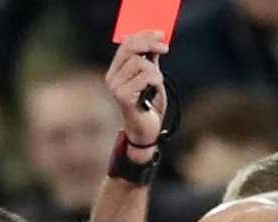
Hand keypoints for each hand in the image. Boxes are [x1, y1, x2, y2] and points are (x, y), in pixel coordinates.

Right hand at [107, 31, 170, 148]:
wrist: (146, 130)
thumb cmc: (148, 104)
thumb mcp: (151, 77)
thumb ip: (150, 60)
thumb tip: (155, 41)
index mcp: (116, 70)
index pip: (126, 43)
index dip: (144, 35)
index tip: (161, 34)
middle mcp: (112, 77)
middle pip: (130, 48)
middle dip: (150, 44)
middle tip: (165, 48)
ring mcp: (116, 87)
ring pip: (139, 63)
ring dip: (154, 70)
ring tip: (156, 82)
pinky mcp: (123, 97)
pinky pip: (144, 77)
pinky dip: (155, 80)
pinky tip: (154, 89)